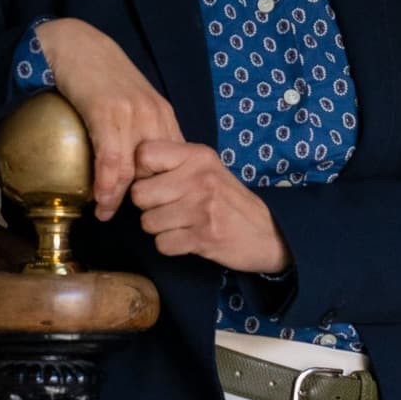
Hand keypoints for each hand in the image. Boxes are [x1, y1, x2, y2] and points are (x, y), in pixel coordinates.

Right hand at [35, 18, 179, 219]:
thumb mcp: (132, 105)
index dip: (168, 190)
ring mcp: (132, 114)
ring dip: (120, 198)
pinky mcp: (107, 112)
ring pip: (134, 169)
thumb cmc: (102, 78)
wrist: (78, 45)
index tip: (159, 212)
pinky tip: (100, 198)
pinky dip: (106, 183)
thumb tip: (139, 172)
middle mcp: (154, 117)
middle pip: (159, 170)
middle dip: (149, 200)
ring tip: (107, 214)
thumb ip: (140, 134)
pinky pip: (111, 158)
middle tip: (136, 222)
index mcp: (164, 117)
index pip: (176, 163)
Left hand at [129, 137, 290, 272]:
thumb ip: (174, 163)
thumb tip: (131, 167)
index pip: (144, 154)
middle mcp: (200, 178)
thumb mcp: (207, 169)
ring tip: (183, 224)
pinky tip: (189, 239)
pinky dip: (171, 246)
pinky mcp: (204, 236)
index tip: (157, 182)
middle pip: (139, 194)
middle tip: (169, 209)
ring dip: (160, 229)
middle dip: (148, 207)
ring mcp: (202, 208)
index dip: (142, 172)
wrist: (269, 234)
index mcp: (198, 156)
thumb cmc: (229, 201)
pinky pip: (162, 244)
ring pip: (147, 222)